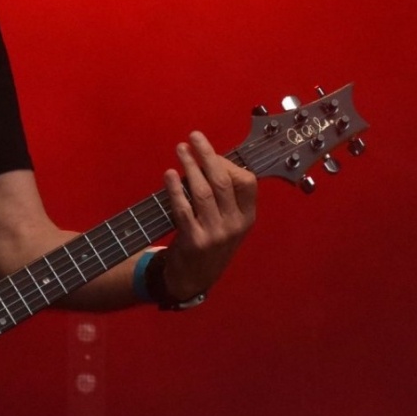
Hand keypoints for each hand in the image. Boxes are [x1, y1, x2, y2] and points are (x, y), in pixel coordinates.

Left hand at [159, 131, 258, 300]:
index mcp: (247, 217)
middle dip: (207, 154)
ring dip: (190, 165)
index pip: (246, 181)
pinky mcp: (194, 241)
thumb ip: (226, 197)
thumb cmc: (210, 242)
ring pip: (202, 191)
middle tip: (193, 136)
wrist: (193, 279)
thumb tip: (211, 158)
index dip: (227, 163)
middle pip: (223, 181)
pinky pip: (184, 209)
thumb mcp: (229, 223)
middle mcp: (235, 225)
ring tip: (180, 149)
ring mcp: (215, 234)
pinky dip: (175, 189)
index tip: (211, 154)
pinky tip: (169, 174)